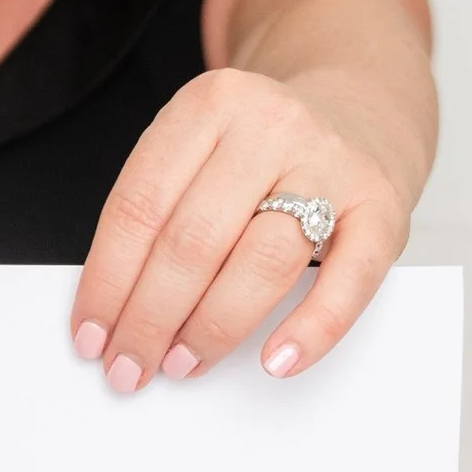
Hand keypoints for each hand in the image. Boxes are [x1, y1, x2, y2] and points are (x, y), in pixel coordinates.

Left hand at [70, 66, 413, 389]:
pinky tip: (278, 361)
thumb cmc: (264, 152)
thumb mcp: (201, 153)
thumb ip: (162, 214)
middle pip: (193, 240)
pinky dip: (312, 328)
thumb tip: (113, 313)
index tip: (90, 337)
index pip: (140, 207)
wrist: (361, 108)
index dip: (107, 283)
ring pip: (261, 261)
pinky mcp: (381, 206)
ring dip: (212, 328)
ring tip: (183, 364)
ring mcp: (331, 164)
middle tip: (129, 366)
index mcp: (209, 105)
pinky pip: (349, 279)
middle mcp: (270, 126)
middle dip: (150, 319)